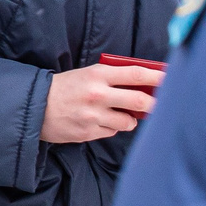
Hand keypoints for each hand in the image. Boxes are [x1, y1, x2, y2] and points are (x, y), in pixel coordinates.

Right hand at [41, 64, 162, 143]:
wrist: (34, 106)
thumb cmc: (64, 88)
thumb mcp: (86, 74)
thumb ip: (112, 79)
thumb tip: (144, 86)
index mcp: (97, 74)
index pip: (136, 73)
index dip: (157, 76)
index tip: (170, 78)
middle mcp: (97, 94)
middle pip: (139, 100)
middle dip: (153, 104)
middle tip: (157, 105)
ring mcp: (93, 115)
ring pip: (128, 121)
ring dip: (130, 119)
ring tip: (118, 114)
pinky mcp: (88, 132)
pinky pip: (112, 132)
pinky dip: (111, 128)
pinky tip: (98, 121)